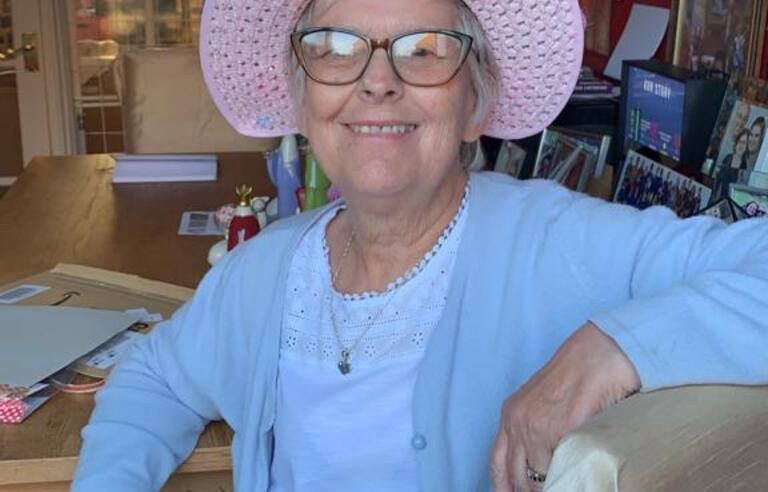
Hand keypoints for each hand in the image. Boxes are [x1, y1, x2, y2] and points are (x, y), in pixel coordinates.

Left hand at [490, 323, 639, 491]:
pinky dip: (568, 476)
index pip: (497, 463)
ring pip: (538, 478)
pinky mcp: (561, 430)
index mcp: (510, 414)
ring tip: (565, 484)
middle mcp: (517, 422)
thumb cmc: (578, 374)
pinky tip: (577, 476)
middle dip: (529, 491)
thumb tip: (538, 466)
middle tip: (546, 491)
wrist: (599, 353)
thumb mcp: (543, 402)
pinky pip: (560, 467)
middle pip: (516, 477)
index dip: (502, 487)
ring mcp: (537, 427)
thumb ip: (534, 429)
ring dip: (551, 485)